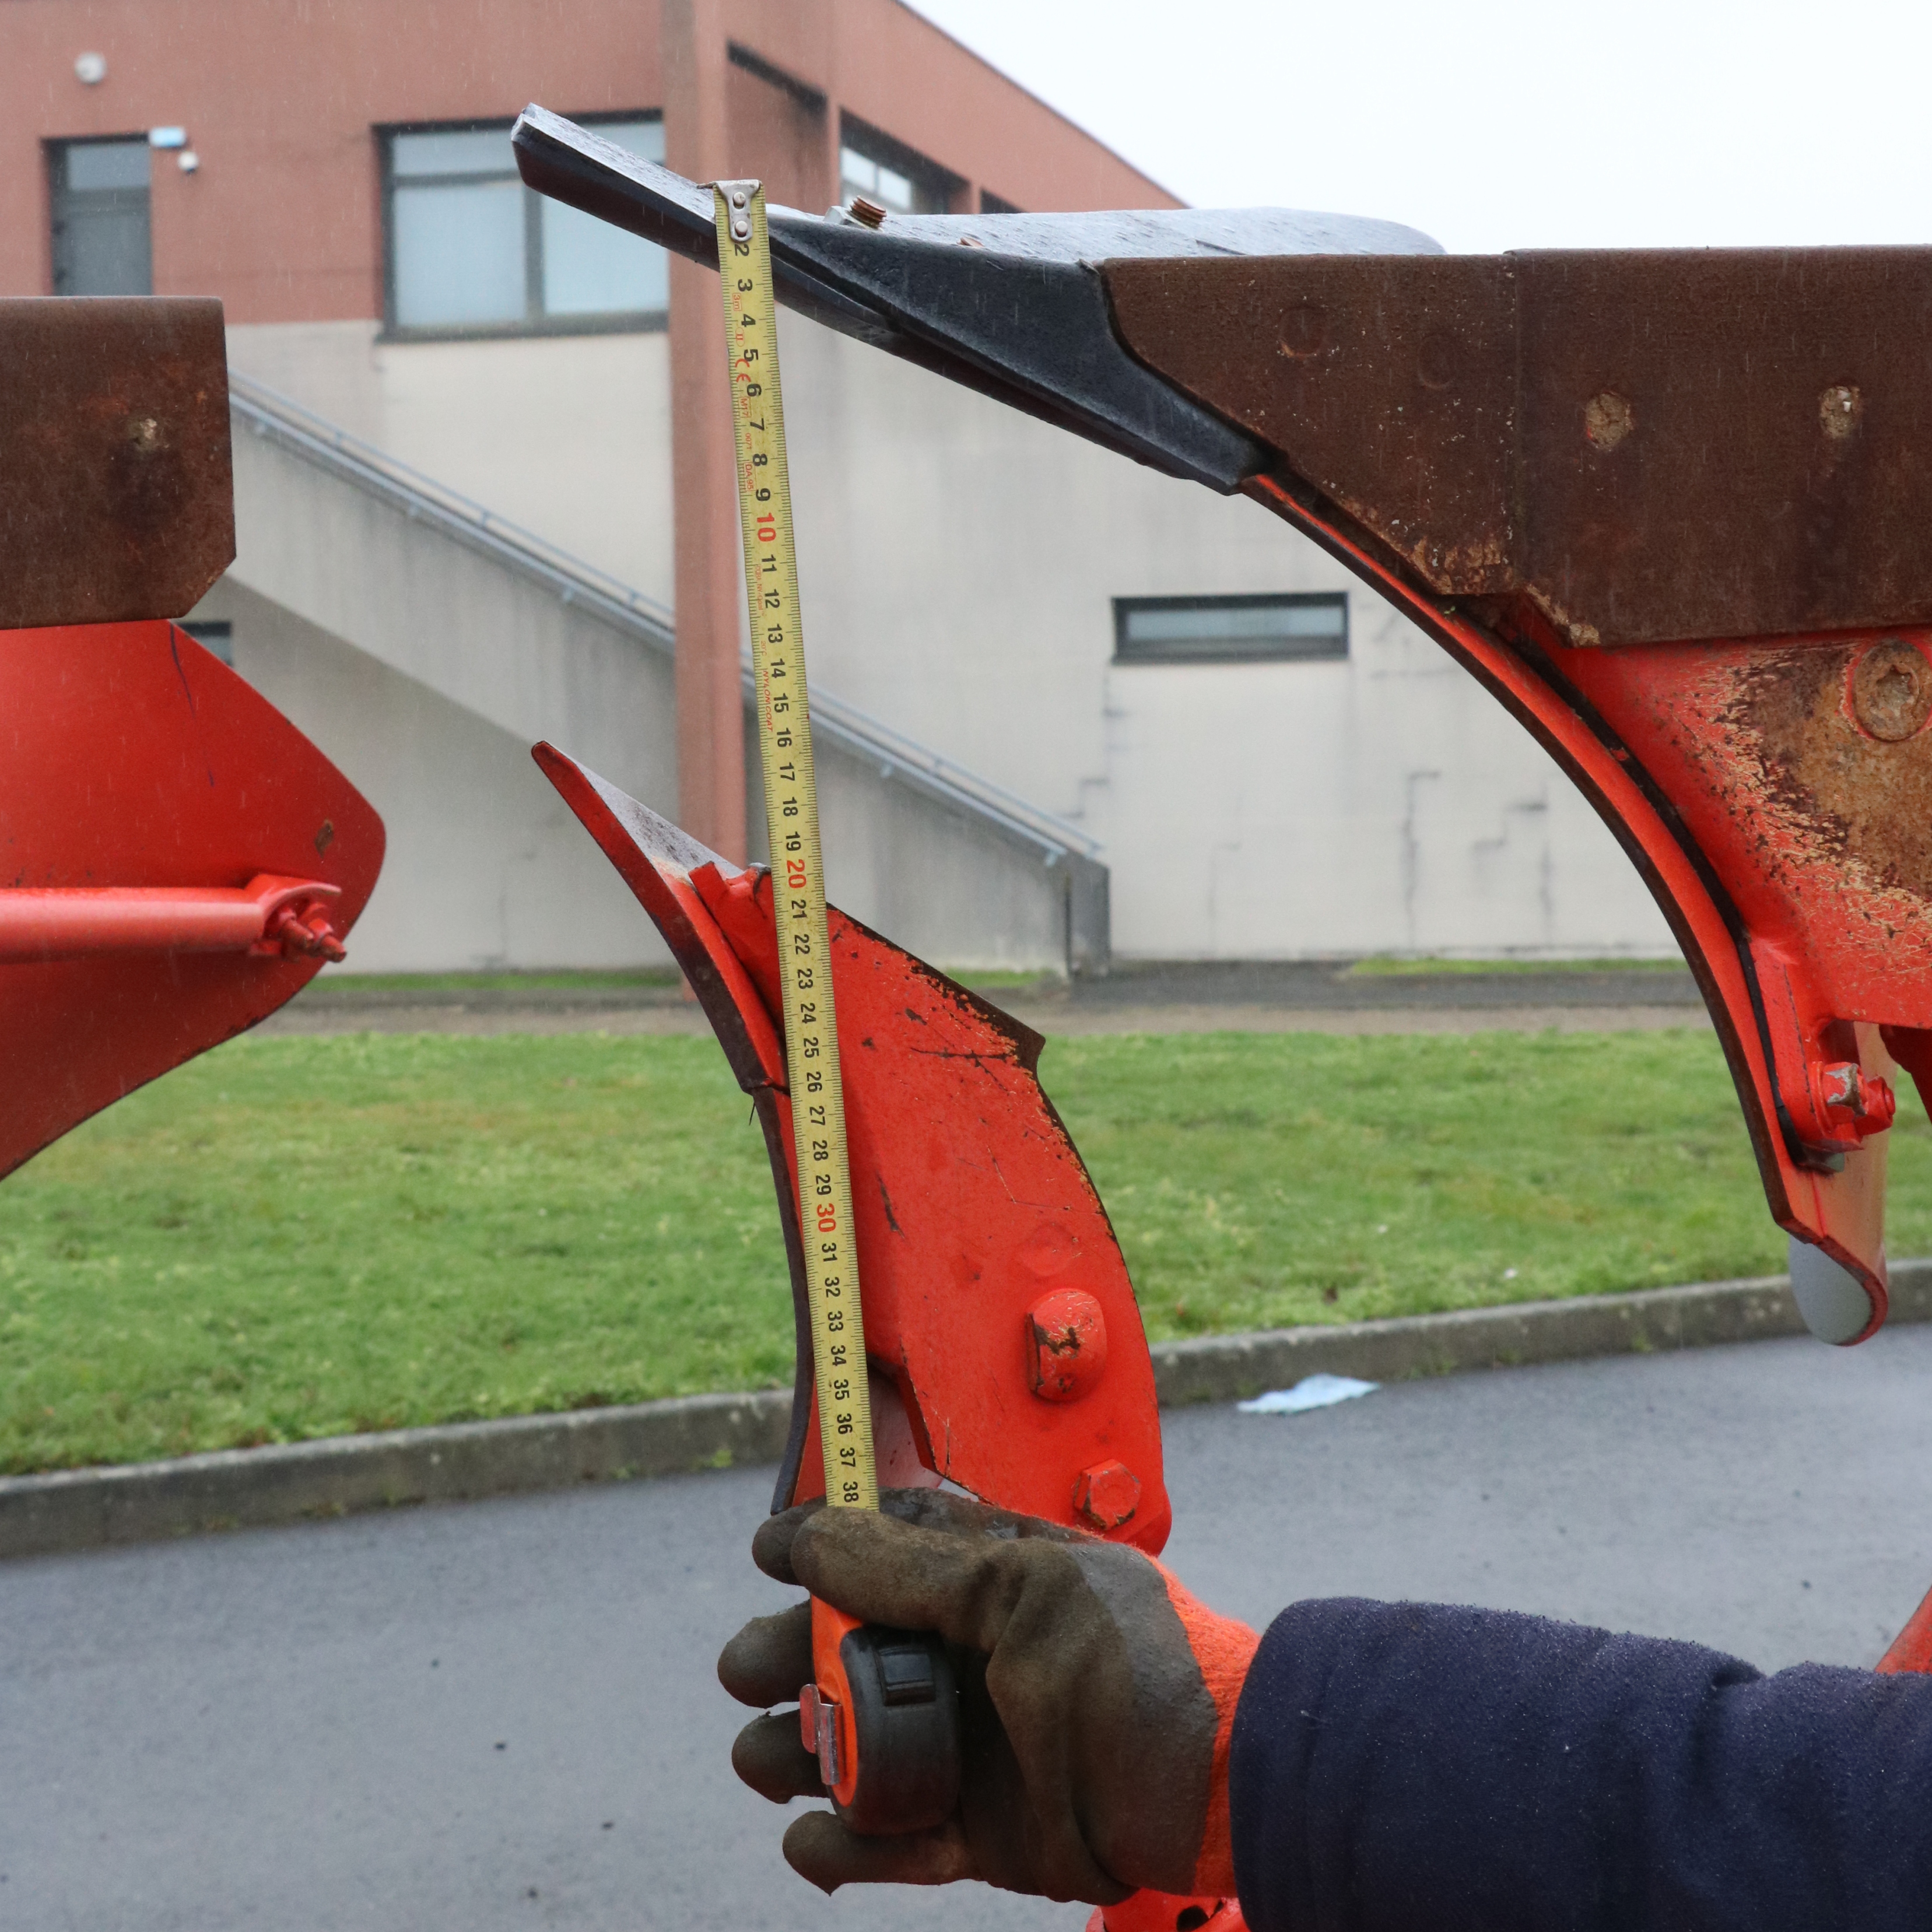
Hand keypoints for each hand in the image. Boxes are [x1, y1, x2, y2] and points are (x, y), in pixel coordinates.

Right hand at [717, 1488, 1259, 1904]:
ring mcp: (959, 1746)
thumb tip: (805, 1534)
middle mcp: (960, 1656)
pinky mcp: (967, 1830)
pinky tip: (820, 1840)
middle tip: (751, 1670)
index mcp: (983, 1577)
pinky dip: (837, 1847)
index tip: (768, 1552)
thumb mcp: (1025, 1588)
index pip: (879, 1545)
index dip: (818, 1544)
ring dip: (793, 1752)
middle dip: (781, 1656)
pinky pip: (879, 1841)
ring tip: (773, 1759)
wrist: (1210, 1787)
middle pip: (836, 1649)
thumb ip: (913, 1566)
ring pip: (842, 1747)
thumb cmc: (1135, 1665)